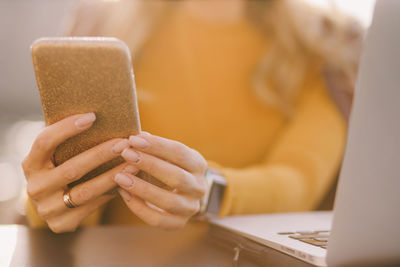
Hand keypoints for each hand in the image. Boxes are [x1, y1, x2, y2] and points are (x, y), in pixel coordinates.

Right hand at [22, 113, 132, 232]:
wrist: (53, 205)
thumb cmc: (62, 169)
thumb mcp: (58, 156)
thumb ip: (71, 142)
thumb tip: (103, 117)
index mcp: (31, 164)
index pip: (45, 142)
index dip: (66, 128)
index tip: (92, 116)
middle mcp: (35, 187)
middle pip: (72, 168)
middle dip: (101, 154)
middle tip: (124, 142)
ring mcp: (47, 208)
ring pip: (86, 191)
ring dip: (113, 176)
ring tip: (134, 164)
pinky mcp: (61, 224)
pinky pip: (92, 206)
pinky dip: (111, 193)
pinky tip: (128, 182)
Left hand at [114, 132, 207, 229]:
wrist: (183, 193)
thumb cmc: (169, 166)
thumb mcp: (167, 154)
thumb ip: (152, 146)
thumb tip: (133, 139)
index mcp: (198, 164)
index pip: (180, 153)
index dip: (157, 145)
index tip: (133, 139)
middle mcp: (199, 187)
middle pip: (177, 177)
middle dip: (149, 165)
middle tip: (126, 154)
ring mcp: (191, 208)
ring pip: (168, 201)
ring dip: (142, 188)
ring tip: (119, 177)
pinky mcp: (179, 224)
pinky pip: (158, 220)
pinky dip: (139, 208)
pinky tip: (124, 194)